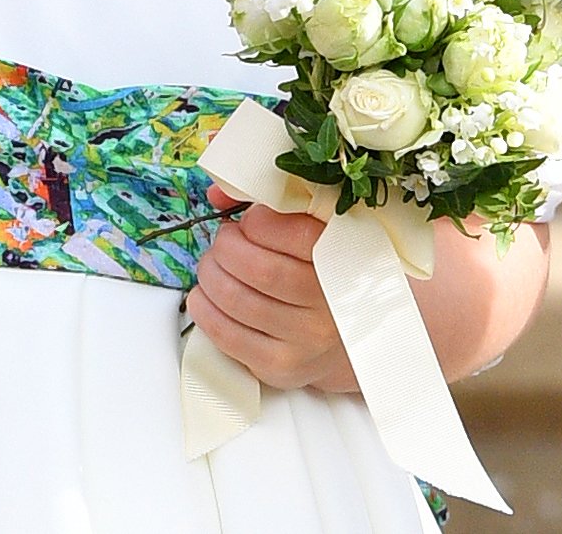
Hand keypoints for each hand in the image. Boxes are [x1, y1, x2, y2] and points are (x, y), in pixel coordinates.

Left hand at [187, 192, 356, 393]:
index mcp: (344, 261)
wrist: (356, 341)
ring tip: (215, 266)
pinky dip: (205, 309)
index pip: (290, 233)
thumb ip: (275, 207)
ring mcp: (306, 340)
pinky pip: (227, 335)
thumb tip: (216, 193)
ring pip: (235, 299)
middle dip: (225, 247)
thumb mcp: (322, 235)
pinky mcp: (282, 367)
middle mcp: (329, 304)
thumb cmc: (330, 277)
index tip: (249, 222)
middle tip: (225, 242)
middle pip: (256, 267)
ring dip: (210, 274)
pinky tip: (206, 295)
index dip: (255, 222)